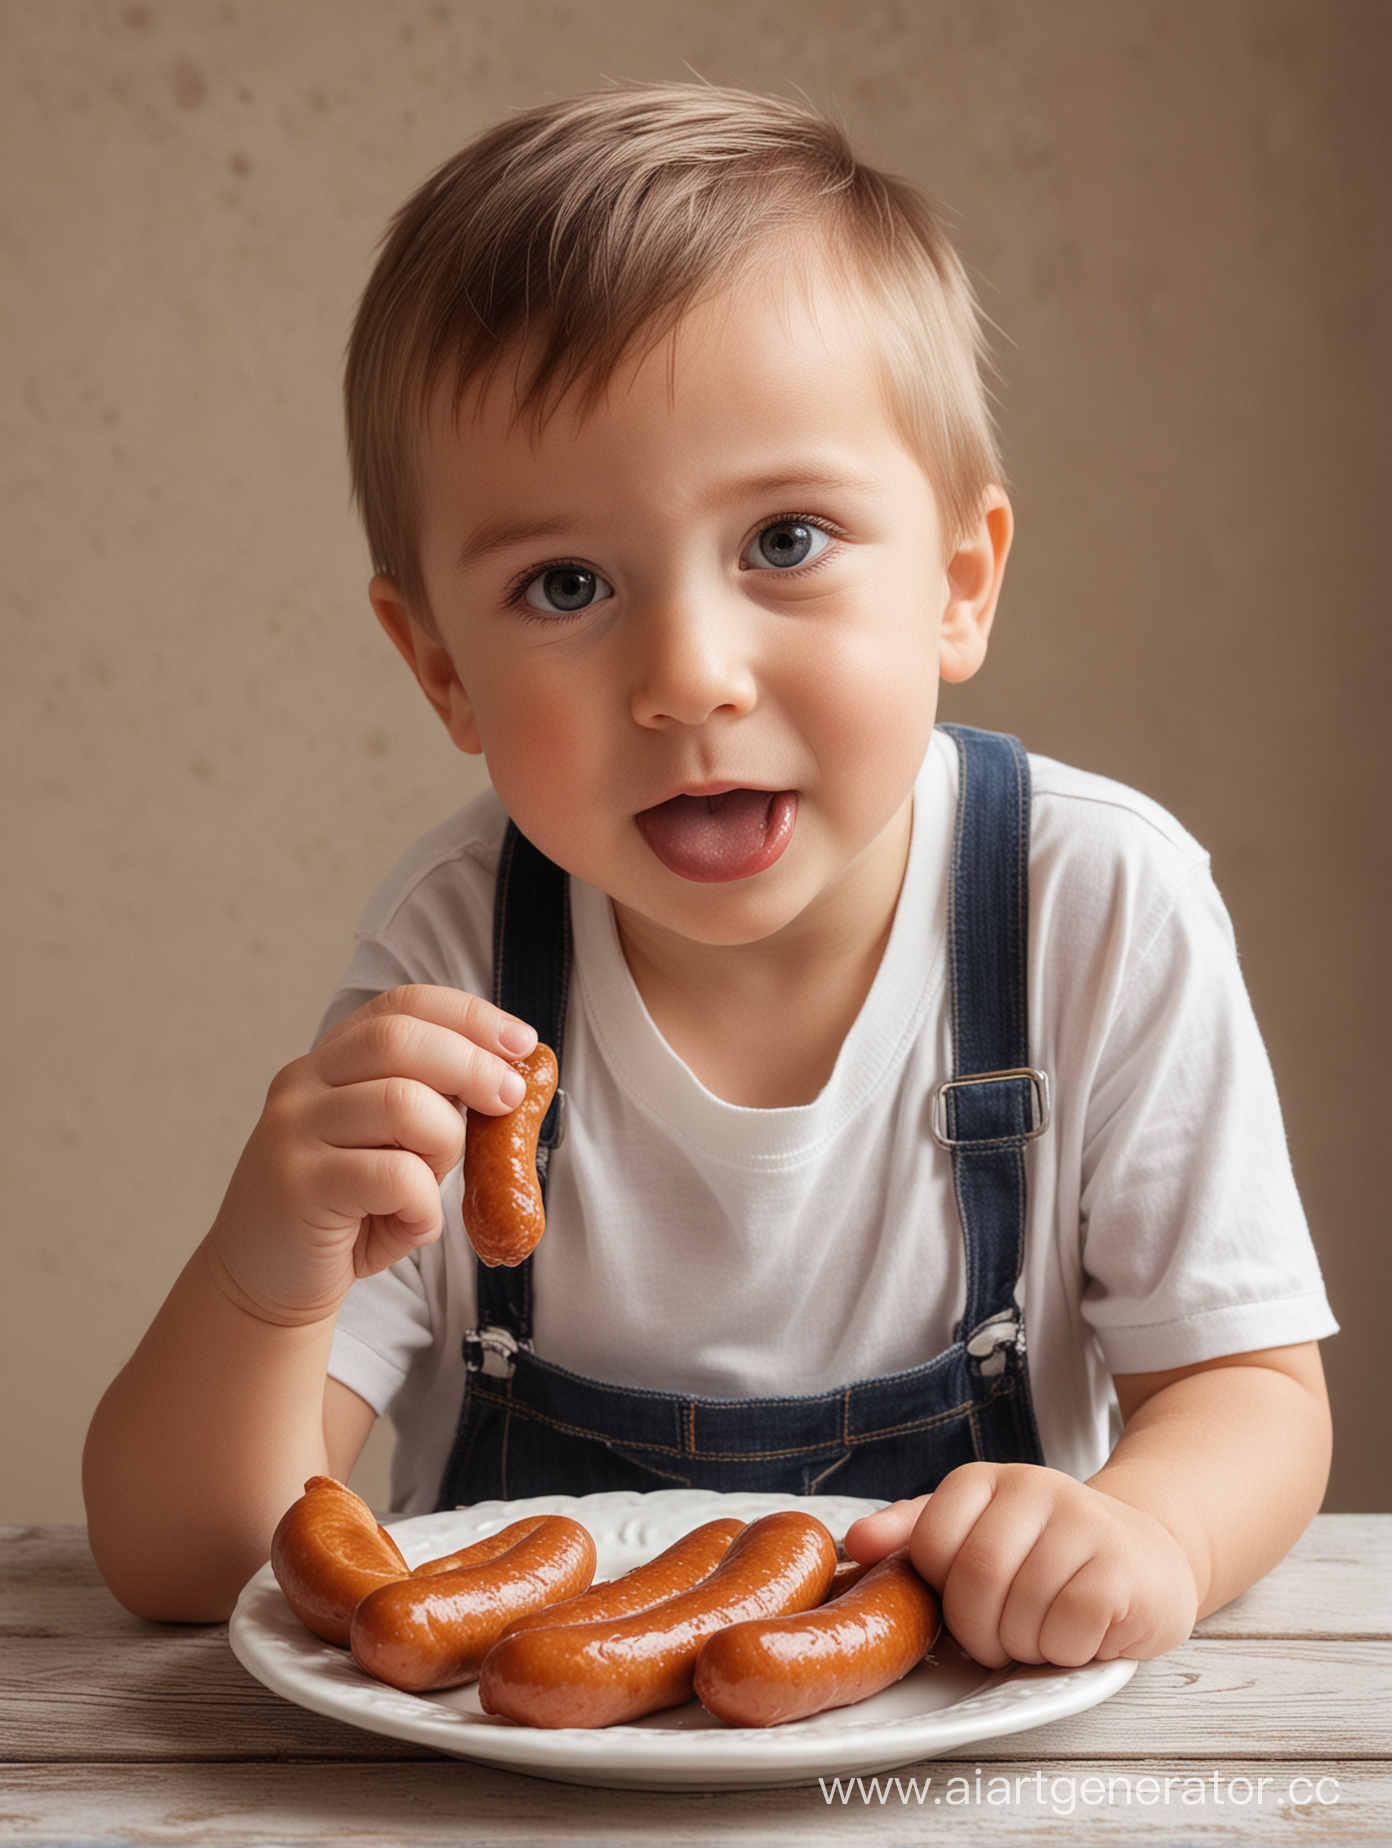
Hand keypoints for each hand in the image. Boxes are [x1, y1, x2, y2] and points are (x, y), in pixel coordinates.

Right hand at [205, 985, 536, 1326]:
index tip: (521, 1044)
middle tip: (509, 1099)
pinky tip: (413, 1225)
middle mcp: (303, 1084)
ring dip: (445, 1144)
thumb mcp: (390, 1146)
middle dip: (472, 1064)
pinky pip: (395, 1177)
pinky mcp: (298, 1187)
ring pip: (404, 1104)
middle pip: (401, 1040)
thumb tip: (510, 1080)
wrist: (263, 1282)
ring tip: (434, 1182)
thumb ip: (431, 1107)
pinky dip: (425, 1206)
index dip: (470, 1016)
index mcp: (330, 1061)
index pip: (402, 1005)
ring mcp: (294, 1132)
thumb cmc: (345, 1211)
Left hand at [843, 1463, 1197, 1667]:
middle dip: (981, 1630)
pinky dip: (1065, 1650)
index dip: (942, 1594)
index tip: (967, 1603)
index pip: (930, 1545)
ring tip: (1045, 1629)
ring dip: (1026, 1645)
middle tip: (1004, 1635)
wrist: (1148, 1556)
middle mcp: (1034, 1485)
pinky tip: (1080, 1633)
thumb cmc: (1047, 1555)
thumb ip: (916, 1534)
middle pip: (974, 1579)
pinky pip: (1068, 1629)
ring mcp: (1083, 1522)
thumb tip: (856, 1541)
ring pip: (1020, 1610)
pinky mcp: (1122, 1568)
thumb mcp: (979, 1534)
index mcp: (986, 1479)